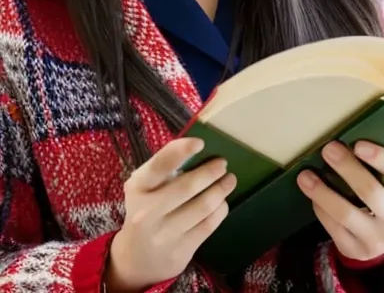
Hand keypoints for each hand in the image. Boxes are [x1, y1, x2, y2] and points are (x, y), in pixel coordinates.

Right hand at [106, 138, 235, 290]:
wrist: (136, 260)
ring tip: (229, 180)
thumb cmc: (145, 211)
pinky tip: (222, 202)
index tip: (200, 142)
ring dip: (220, 190)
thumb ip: (164, 169)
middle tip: (222, 163)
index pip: (159, 165)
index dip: (180, 151)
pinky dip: (220, 210)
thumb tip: (199, 150)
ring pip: (202, 207)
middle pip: (187, 187)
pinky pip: (208, 226)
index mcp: (138, 188)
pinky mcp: (180, 252)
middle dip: (210, 172)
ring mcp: (164, 234)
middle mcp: (148, 211)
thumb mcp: (145, 187)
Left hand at [297, 140, 383, 261]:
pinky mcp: (355, 250)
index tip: (358, 144)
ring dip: (322, 191)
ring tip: (305, 175)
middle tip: (328, 149)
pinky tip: (312, 194)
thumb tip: (344, 143)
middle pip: (370, 191)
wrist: (383, 238)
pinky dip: (320, 207)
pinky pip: (333, 226)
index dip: (380, 157)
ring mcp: (378, 241)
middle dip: (347, 168)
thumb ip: (378, 169)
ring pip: (346, 214)